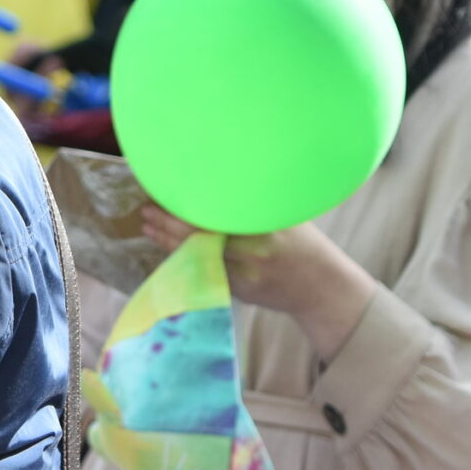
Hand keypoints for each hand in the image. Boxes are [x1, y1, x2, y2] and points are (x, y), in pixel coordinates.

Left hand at [138, 200, 375, 364]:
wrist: (323, 289)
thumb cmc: (306, 245)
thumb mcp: (288, 216)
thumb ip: (256, 203)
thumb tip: (222, 176)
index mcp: (265, 227)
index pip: (216, 214)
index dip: (187, 204)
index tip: (165, 190)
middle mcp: (253, 252)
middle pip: (200, 236)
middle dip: (169, 222)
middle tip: (147, 209)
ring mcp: (244, 276)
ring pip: (196, 256)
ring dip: (168, 241)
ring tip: (149, 225)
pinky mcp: (237, 292)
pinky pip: (202, 273)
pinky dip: (182, 258)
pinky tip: (167, 246)